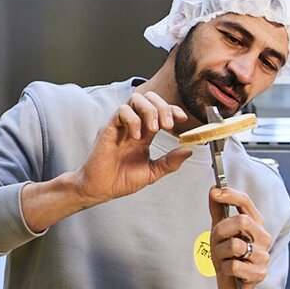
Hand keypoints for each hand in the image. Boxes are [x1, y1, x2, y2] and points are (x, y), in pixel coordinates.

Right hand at [70, 92, 190, 202]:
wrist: (100, 189)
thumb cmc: (121, 180)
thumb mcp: (152, 172)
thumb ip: (170, 162)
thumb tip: (189, 150)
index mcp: (144, 134)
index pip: (160, 111)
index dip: (172, 110)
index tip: (183, 119)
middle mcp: (133, 126)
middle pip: (149, 99)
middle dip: (163, 107)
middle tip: (169, 125)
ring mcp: (120, 126)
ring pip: (135, 99)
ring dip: (149, 110)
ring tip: (154, 129)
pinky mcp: (108, 129)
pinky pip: (121, 111)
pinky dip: (133, 120)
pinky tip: (136, 136)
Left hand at [208, 187, 271, 288]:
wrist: (234, 286)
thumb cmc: (227, 257)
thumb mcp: (219, 232)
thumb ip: (217, 210)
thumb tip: (213, 188)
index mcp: (256, 224)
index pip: (246, 202)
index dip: (230, 194)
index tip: (215, 192)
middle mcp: (264, 237)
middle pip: (242, 221)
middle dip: (221, 230)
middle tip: (216, 241)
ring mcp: (264, 256)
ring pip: (234, 245)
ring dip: (221, 253)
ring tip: (224, 259)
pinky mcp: (260, 273)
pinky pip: (233, 265)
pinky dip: (225, 269)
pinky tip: (229, 271)